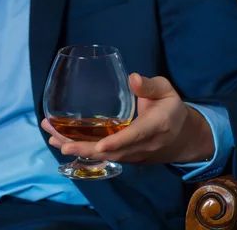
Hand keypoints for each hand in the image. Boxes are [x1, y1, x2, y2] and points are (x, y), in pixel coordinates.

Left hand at [41, 73, 214, 164]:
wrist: (183, 139)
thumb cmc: (171, 109)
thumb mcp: (167, 91)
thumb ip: (150, 85)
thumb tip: (132, 78)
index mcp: (156, 127)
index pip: (135, 137)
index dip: (118, 142)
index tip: (101, 145)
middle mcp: (143, 146)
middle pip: (113, 152)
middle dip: (86, 149)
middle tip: (61, 144)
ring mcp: (133, 156)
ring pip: (104, 157)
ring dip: (78, 149)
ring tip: (53, 138)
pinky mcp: (125, 158)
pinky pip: (103, 157)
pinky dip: (82, 150)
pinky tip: (61, 141)